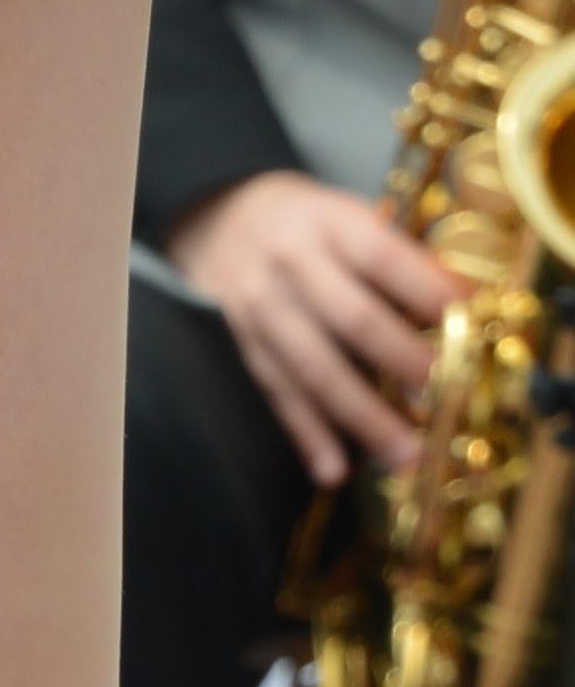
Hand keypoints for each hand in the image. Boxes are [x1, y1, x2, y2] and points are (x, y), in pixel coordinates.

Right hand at [164, 171, 448, 489]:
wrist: (217, 218)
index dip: (429, 291)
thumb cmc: (306, 222)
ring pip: (316, 369)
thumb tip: (465, 311)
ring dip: (364, 417)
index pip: (384, 258)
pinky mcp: (244, 346)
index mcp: (329, 223)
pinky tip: (333, 470)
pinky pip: (279, 395)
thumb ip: (396, 258)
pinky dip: (306, 436)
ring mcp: (263, 308)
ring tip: (406, 454)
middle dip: (402, 360)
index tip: (470, 320)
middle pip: (353, 319)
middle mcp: (293, 265)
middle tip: (442, 394)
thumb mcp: (347, 216)